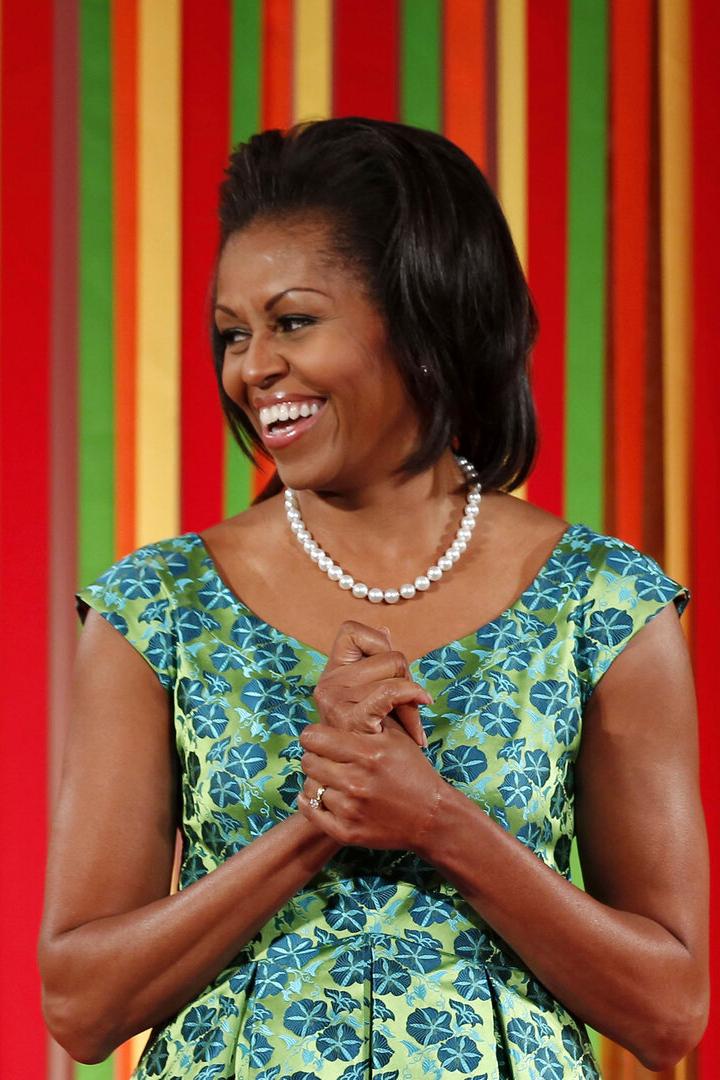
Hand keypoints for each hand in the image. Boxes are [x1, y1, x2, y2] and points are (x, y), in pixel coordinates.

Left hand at [297, 715, 446, 850]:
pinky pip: (310, 810)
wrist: (430, 817)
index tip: (323, 739)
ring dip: (319, 781)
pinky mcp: (346, 831)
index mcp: (368, 752)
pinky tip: (328, 797)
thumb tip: (342, 702)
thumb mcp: (397, 737)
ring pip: (309, 786)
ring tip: (336, 780)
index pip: (314, 736)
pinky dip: (313, 803)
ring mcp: (350, 808)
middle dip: (316, 757)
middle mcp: (356, 780)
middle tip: (329, 760)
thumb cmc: (412, 771)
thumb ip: (370, 718)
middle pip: (307, 761)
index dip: (315, 735)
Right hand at [310, 620, 432, 745]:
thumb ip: (379, 666)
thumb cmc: (378, 741)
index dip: (379, 645)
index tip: (391, 672)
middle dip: (407, 676)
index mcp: (331, 673)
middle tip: (410, 705)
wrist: (372, 785)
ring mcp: (334, 701)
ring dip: (413, 695)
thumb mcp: (377, 698)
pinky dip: (412, 694)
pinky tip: (423, 703)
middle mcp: (327, 683)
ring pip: (395, 668)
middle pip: (388, 654)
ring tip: (412, 721)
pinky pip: (390, 690)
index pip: (351, 631)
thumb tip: (384, 631)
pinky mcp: (350, 719)